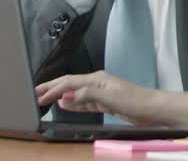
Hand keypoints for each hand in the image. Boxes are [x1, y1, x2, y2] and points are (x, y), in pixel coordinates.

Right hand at [36, 71, 164, 125]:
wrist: (151, 109)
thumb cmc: (134, 100)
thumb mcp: (108, 96)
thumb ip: (87, 94)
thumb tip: (67, 96)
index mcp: (96, 79)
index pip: (69, 82)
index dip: (53, 89)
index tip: (39, 96)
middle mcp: (97, 83)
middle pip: (69, 85)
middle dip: (52, 88)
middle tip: (36, 93)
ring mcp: (100, 93)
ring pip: (74, 93)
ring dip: (59, 96)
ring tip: (45, 98)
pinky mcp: (104, 103)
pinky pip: (83, 102)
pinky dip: (72, 104)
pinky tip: (65, 105)